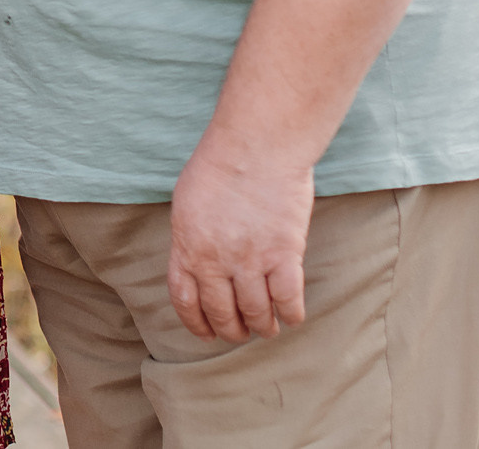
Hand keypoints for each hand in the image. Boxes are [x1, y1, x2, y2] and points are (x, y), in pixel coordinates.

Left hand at [165, 135, 313, 343]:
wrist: (256, 145)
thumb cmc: (221, 163)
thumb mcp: (187, 201)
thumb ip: (190, 235)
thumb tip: (195, 259)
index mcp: (188, 246)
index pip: (186, 300)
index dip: (197, 323)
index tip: (208, 334)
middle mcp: (216, 260)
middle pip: (222, 313)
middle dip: (232, 330)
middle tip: (241, 331)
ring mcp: (251, 260)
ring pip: (256, 313)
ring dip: (262, 326)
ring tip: (268, 327)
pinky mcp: (285, 255)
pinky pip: (288, 300)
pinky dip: (291, 314)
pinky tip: (292, 315)